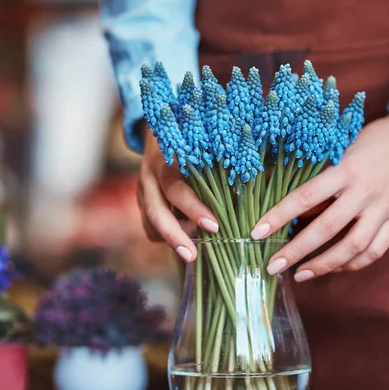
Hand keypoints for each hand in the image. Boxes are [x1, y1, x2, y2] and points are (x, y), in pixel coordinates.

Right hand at [137, 122, 218, 262]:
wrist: (161, 133)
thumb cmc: (192, 141)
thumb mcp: (204, 148)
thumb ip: (221, 170)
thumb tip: (246, 196)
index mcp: (165, 162)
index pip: (176, 189)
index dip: (194, 209)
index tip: (215, 225)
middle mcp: (149, 178)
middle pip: (156, 213)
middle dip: (175, 237)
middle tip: (192, 256)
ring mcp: (142, 193)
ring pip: (152, 226)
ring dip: (174, 238)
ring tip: (195, 247)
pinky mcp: (142, 205)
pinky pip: (151, 229)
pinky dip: (168, 237)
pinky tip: (187, 237)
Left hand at [251, 103, 388, 280]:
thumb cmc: (371, 139)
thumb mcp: (342, 148)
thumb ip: (320, 175)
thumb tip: (284, 202)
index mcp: (347, 169)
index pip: (306, 197)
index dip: (279, 216)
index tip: (256, 233)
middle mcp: (366, 191)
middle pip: (327, 228)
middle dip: (296, 251)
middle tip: (273, 266)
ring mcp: (385, 208)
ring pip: (353, 247)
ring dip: (323, 266)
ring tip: (299, 274)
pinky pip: (375, 251)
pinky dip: (351, 264)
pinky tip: (332, 268)